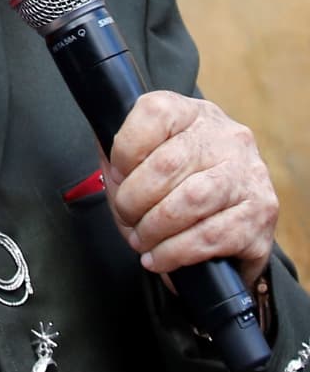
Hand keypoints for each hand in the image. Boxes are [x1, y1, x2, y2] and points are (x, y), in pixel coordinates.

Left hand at [106, 93, 277, 287]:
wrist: (231, 220)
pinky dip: (177, 252)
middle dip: (135, 200)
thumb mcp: (148, 158)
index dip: (125, 149)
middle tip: (127, 218)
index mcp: (192, 113)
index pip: (155, 113)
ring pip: (191, 200)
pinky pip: (211, 236)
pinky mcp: (261, 214)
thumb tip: (109, 169)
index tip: (115, 175)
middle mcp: (227, 137)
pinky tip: (162, 258)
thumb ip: (122, 157)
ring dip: (155, 228)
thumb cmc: (178, 185)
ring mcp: (249, 174)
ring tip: (142, 241)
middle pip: (167, 164)